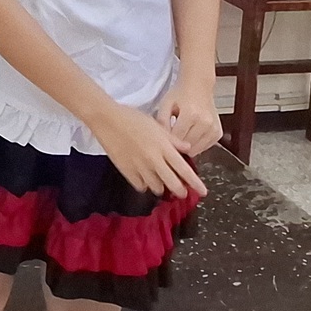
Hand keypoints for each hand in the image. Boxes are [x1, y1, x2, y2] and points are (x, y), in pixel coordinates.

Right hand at [86, 102, 207, 198]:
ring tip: (162, 182)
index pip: (184, 170)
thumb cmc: (133, 118)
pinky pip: (141, 186)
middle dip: (180, 191)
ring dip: (162, 187)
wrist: (107, 120)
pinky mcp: (126, 171)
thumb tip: (188, 148)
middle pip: (172, 184)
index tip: (203, 192)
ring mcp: (139, 167)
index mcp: (163, 147)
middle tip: (182, 192)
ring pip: (156, 187)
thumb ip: (173, 140)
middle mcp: (154, 160)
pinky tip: (146, 179)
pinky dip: (146, 185)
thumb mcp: (157, 125)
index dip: (195, 183)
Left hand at [156, 82, 222, 156]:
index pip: (177, 139)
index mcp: (191, 114)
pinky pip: (204, 147)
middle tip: (174, 133)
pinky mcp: (217, 132)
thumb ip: (161, 123)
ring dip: (188, 145)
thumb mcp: (165, 104)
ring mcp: (213, 128)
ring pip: (196, 150)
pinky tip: (192, 133)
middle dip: (178, 144)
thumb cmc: (180, 94)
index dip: (169, 140)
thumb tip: (163, 141)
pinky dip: (197, 144)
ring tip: (183, 132)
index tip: (165, 136)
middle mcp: (205, 122)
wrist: (197, 85)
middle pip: (187, 146)